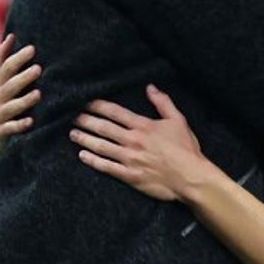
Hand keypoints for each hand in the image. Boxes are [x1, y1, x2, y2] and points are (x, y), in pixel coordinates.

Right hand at [0, 35, 40, 170]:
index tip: (32, 49)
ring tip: (38, 94)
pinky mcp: (0, 131)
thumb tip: (11, 35)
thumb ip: (3, 59)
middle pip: (10, 85)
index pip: (6, 67)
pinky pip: (10, 128)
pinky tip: (31, 121)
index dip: (18, 57)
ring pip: (11, 106)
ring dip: (24, 100)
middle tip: (38, 68)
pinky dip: (20, 125)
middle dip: (24, 77)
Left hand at [71, 86, 205, 201]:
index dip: (99, 106)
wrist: (190, 177)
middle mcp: (133, 140)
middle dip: (86, 121)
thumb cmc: (186, 148)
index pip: (115, 112)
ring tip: (73, 134)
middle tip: (74, 117)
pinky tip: (82, 155)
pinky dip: (92, 160)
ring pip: (101, 146)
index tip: (86, 102)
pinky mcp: (129, 176)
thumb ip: (163, 102)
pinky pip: (106, 167)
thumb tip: (150, 87)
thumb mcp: (178, 120)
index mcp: (143, 126)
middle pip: (103, 128)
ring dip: (85, 139)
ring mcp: (129, 159)